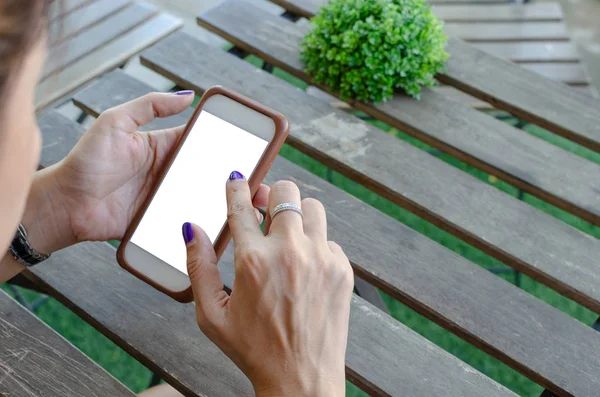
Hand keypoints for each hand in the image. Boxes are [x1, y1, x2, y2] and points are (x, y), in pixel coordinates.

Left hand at [24, 92, 268, 253]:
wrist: (67, 205)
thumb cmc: (87, 161)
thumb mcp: (116, 122)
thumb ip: (150, 106)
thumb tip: (186, 95)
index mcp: (163, 146)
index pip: (201, 142)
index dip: (225, 142)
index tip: (250, 146)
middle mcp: (169, 172)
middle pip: (208, 172)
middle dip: (232, 177)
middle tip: (258, 182)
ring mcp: (167, 197)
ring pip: (203, 197)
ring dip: (224, 201)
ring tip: (249, 207)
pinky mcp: (161, 220)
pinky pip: (188, 219)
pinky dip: (205, 222)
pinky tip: (224, 225)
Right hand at [183, 175, 353, 396]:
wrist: (301, 379)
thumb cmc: (253, 349)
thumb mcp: (211, 314)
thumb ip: (198, 266)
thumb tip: (191, 228)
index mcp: (252, 260)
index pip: (240, 205)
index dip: (236, 185)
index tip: (236, 177)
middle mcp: (289, 252)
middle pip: (285, 192)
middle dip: (271, 194)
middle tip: (263, 206)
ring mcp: (320, 258)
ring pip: (313, 207)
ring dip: (297, 213)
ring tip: (287, 232)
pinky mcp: (341, 269)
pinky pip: (329, 239)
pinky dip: (315, 243)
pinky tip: (304, 265)